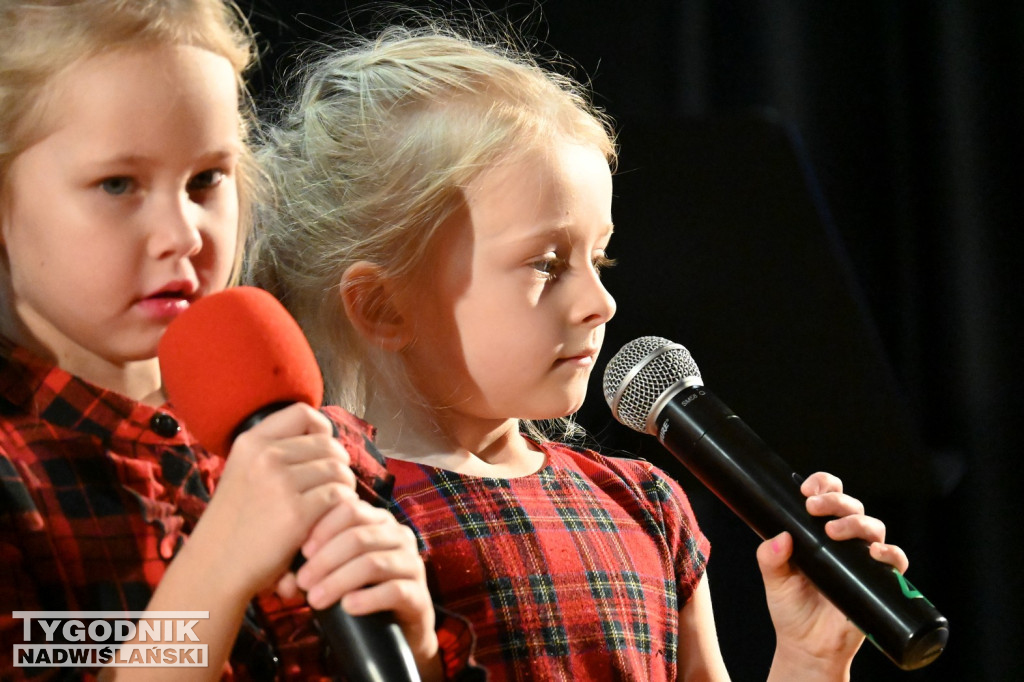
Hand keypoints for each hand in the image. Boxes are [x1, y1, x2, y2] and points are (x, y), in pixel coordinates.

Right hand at [189, 403, 356, 599]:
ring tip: (331, 504)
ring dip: (343, 487)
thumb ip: (274, 452)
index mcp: (250, 442)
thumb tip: (324, 436)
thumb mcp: (242, 472)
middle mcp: (265, 456)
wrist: (214, 567)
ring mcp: (281, 483)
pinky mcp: (296, 512)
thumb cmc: (235, 523)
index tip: (323, 450)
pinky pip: (339, 496)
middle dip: (338, 464)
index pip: (303, 413)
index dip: (322, 429)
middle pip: (328, 444)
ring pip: (338, 470)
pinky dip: (341, 508)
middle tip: (332, 485)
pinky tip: (328, 519)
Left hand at [281, 499, 439, 675]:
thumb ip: (315, 563)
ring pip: (373, 562)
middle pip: (359, 536)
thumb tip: (286, 578)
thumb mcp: (338, 569)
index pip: (351, 508)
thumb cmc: (360, 590)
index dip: (324, 527)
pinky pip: (394, 590)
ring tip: (315, 600)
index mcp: (379, 521)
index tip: (302, 551)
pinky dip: (368, 598)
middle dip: (326, 559)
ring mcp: (412, 564)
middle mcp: (399, 536)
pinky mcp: (420, 595)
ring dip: (339, 580)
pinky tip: (348, 607)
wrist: (396, 628)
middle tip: (302, 582)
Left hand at [756, 471, 908, 678]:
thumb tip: (781, 537)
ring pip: (873, 526)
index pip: (828, 496)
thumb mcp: (774, 579)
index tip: (806, 490)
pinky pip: (895, 561)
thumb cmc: (792, 609)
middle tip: (814, 508)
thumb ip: (770, 557)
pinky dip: (889, 552)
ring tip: (833, 532)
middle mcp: (844, 541)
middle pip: (852, 506)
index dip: (822, 484)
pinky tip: (874, 552)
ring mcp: (862, 559)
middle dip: (836, 500)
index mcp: (818, 532)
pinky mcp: (880, 582)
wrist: (808, 647)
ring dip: (856, 522)